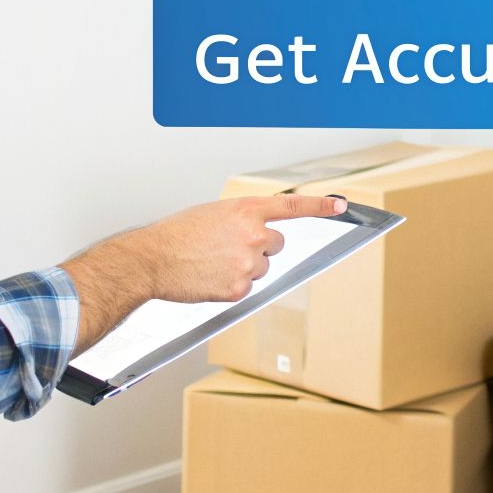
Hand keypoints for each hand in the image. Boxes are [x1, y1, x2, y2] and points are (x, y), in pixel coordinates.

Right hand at [61, 193, 348, 354]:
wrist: (152, 259)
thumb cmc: (176, 235)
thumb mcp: (212, 213)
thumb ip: (241, 218)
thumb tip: (258, 230)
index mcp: (246, 210)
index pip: (291, 206)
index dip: (319, 205)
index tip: (340, 204)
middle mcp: (253, 234)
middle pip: (275, 244)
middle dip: (257, 246)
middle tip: (226, 248)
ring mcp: (249, 263)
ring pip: (261, 267)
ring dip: (244, 266)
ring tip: (213, 262)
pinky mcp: (241, 288)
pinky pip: (248, 287)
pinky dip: (232, 285)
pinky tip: (211, 277)